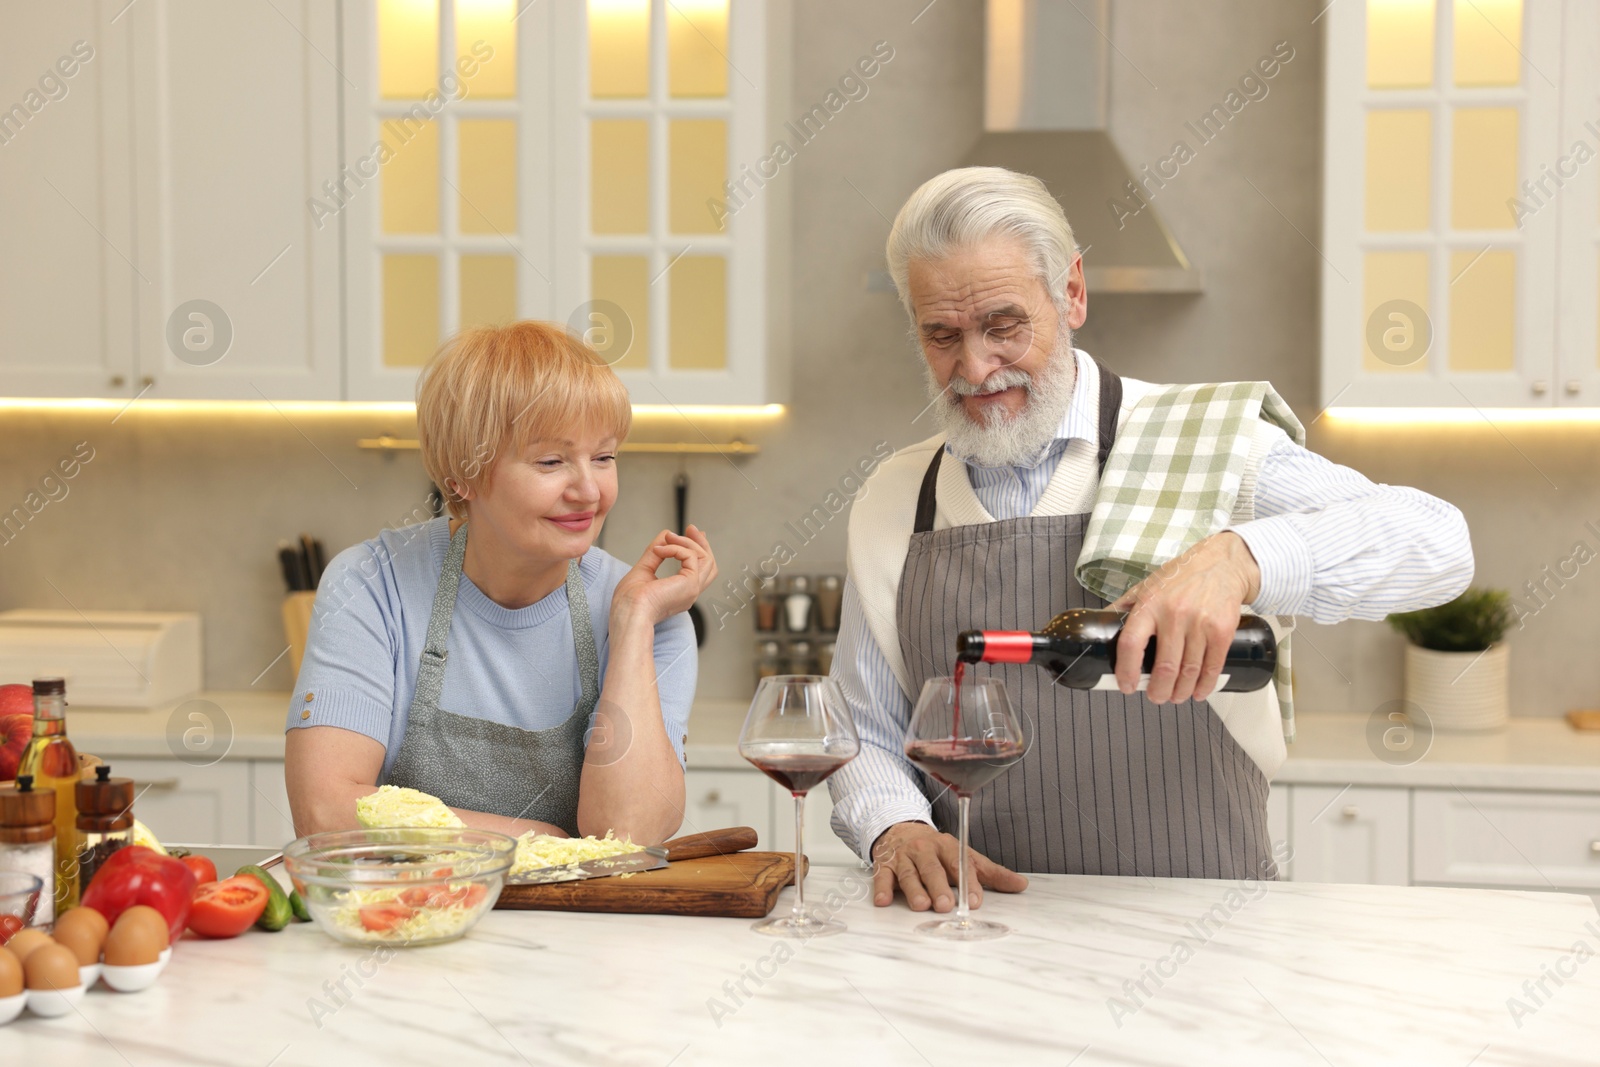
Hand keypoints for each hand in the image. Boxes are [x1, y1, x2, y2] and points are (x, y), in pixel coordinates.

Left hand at [611, 524, 717, 626]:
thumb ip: (655, 554)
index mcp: (680, 594)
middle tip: (691, 528)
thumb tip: (665, 535)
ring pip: (705, 558)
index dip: (699, 551)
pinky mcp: (690, 583)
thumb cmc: (629, 602)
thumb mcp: (643, 571)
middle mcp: (690, 593)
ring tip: (669, 536)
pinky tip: (659, 550)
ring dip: (687, 542)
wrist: (628, 614)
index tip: (690, 534)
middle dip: (701, 543)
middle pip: (709, 564)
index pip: (701, 571)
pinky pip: (690, 556)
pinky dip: (675, 548)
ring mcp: (692, 589)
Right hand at [870, 821, 1027, 910]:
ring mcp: (903, 857)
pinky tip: (883, 900)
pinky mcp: (885, 864)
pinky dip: (881, 888)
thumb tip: (1021, 885)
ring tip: (921, 906)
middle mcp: (924, 850)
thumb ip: (990, 873)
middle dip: (939, 887)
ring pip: (909, 874)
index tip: (974, 900)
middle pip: (932, 869)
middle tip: (946, 905)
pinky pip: (882, 876)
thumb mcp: (963, 855)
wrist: (900, 829)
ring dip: (914, 890)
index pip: (958, 863)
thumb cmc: (936, 850)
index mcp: (947, 846)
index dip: (967, 882)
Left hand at [1108, 531, 1261, 703]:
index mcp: (1149, 605)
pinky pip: (1212, 666)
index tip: (1126, 685)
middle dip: (1158, 690)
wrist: (1221, 564)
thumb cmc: (1180, 576)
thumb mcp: (1145, 586)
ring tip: (1175, 697)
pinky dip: (1205, 685)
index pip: (1132, 644)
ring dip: (1181, 691)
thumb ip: (1123, 608)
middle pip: (1165, 666)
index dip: (1126, 670)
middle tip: (1156, 697)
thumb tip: (1099, 627)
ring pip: (1189, 671)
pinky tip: (1198, 692)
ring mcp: (1200, 623)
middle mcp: (1174, 614)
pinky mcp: (1222, 630)